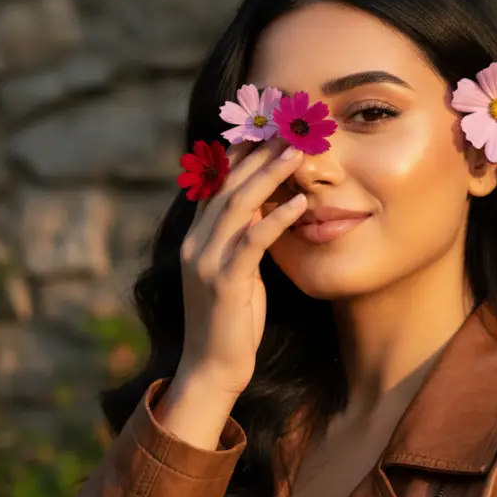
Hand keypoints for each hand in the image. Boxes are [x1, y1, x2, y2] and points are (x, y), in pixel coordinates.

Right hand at [176, 135, 306, 396]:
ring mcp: (206, 262)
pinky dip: (277, 219)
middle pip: (227, 185)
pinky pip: (253, 242)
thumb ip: (244, 239)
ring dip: (269, 175)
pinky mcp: (224, 283)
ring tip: (297, 151)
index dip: (240, 153)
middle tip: (289, 127)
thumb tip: (266, 208)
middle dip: (258, 153)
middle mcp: (196, 243)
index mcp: (196, 238)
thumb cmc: (230, 322)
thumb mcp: (237, 272)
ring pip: (238, 206)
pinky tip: (300, 203)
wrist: (212, 369)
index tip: (267, 127)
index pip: (217, 183)